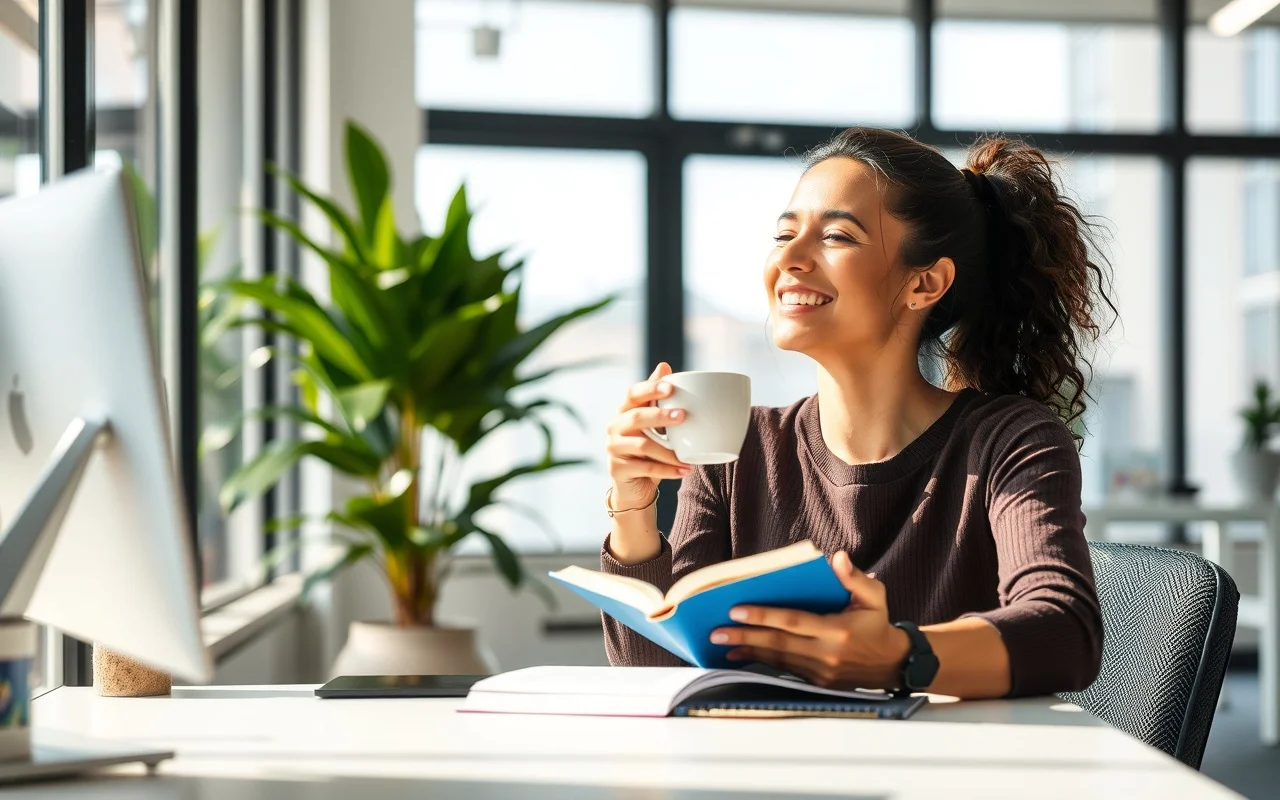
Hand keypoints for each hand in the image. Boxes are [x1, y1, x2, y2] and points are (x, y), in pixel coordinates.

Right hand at [606, 362, 690, 508]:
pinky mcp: (617, 469)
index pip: (632, 394)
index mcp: (623, 410)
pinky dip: (668, 470)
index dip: (650, 388)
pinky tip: (685, 470)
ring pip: (643, 445)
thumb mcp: (654, 422)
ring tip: (689, 455)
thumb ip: (658, 397)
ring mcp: (613, 448)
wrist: (635, 485)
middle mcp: (613, 426)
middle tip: (683, 416)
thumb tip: (664, 365)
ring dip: (669, 451)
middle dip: (660, 415)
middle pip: (636, 417)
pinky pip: (646, 468)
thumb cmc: (648, 448)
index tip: (671, 387)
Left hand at [709, 551, 910, 689]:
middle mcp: (826, 654)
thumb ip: (856, 578)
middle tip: (715, 631)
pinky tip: (740, 656)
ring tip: (720, 643)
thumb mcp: (876, 596)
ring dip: (747, 651)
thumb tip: (837, 558)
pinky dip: (760, 663)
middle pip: (778, 644)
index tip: (736, 610)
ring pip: (777, 659)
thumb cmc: (878, 623)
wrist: (891, 664)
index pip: (793, 621)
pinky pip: (784, 670)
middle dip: (744, 637)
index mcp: (837, 630)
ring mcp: (820, 672)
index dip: (764, 616)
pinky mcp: (816, 682)